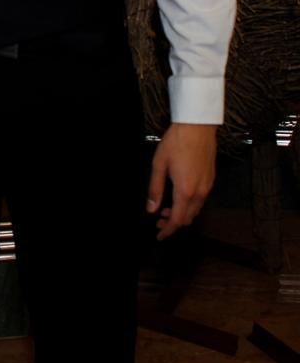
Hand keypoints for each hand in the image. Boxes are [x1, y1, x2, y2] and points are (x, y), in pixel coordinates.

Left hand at [147, 123, 216, 239]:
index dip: (167, 231)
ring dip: (182, 214)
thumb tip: (151, 209)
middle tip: (158, 220)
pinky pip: (201, 200)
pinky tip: (179, 196)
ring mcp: (208, 186)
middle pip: (188, 218)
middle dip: (173, 223)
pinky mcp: (211, 179)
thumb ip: (155, 188)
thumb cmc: (176, 142)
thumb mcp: (159, 164)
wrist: (197, 127)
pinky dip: (190, 205)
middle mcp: (200, 192)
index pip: (177, 220)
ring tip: (166, 209)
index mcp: (185, 190)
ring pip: (196, 210)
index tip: (159, 235)